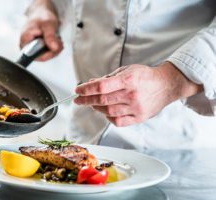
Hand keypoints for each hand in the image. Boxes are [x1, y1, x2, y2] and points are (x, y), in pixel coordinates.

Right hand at [20, 0, 62, 60]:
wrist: (42, 13)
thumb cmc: (42, 16)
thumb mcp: (48, 24)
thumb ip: (50, 36)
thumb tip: (54, 48)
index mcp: (25, 41)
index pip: (36, 55)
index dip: (48, 53)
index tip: (56, 46)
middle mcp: (27, 47)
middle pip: (42, 57)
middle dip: (54, 50)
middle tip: (59, 41)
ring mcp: (32, 49)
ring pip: (47, 55)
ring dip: (56, 48)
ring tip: (58, 38)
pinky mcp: (38, 49)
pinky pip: (48, 53)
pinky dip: (55, 47)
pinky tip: (56, 40)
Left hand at [74, 62, 202, 126]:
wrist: (166, 85)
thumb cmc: (145, 76)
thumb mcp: (127, 70)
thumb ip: (108, 78)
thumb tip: (90, 83)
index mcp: (129, 79)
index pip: (102, 86)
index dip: (87, 89)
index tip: (78, 90)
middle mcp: (132, 95)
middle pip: (103, 100)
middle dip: (86, 100)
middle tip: (77, 100)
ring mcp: (136, 108)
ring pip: (108, 111)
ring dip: (96, 108)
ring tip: (92, 104)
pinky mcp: (139, 117)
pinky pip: (118, 121)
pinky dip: (108, 117)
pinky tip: (105, 111)